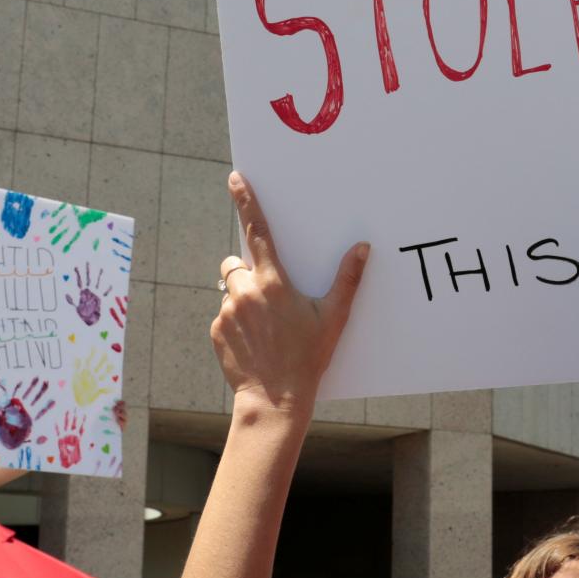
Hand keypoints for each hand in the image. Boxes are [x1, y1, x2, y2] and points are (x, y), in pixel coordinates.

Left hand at [209, 172, 368, 411]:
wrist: (274, 399)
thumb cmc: (308, 358)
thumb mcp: (333, 317)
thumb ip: (347, 279)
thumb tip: (362, 247)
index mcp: (273, 282)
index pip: (257, 231)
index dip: (246, 201)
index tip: (235, 178)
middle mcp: (245, 291)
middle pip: (237, 263)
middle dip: (248, 272)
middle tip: (269, 298)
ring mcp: (227, 311)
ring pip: (230, 289)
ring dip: (242, 298)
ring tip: (264, 326)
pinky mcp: (216, 330)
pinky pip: (223, 315)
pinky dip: (235, 322)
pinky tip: (254, 341)